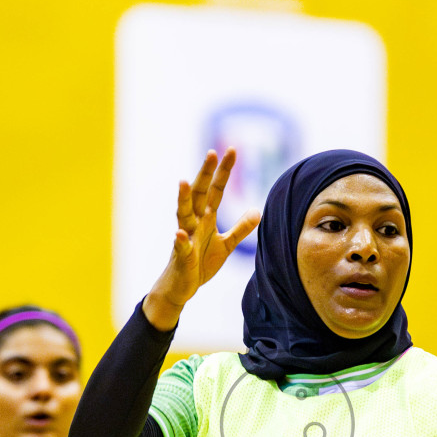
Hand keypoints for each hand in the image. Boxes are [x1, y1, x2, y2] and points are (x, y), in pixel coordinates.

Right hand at [143, 148, 260, 329]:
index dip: (223, 172)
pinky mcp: (181, 256)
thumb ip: (241, 229)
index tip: (232, 150)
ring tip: (184, 181)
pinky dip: (180, 241)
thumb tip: (257, 211)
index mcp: (206, 218)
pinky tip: (180, 234)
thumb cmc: (200, 263)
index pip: (216, 190)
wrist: (182, 286)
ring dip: (183, 198)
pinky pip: (180, 247)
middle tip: (212, 152)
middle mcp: (194, 223)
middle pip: (199, 194)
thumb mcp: (225, 245)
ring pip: (183, 214)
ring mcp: (186, 238)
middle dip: (205, 174)